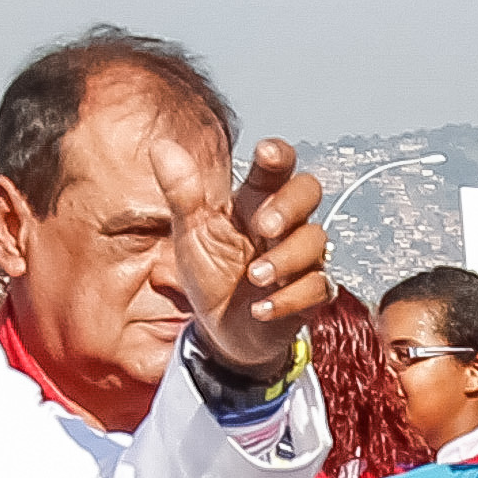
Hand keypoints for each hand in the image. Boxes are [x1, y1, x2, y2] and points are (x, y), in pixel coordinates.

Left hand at [157, 135, 331, 377]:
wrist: (223, 331)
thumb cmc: (213, 273)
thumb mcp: (191, 234)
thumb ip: (182, 192)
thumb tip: (161, 147)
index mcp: (255, 202)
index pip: (276, 167)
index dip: (278, 155)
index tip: (266, 152)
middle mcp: (284, 225)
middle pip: (309, 192)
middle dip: (289, 206)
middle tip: (264, 226)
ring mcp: (301, 258)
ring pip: (316, 241)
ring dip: (286, 258)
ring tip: (254, 277)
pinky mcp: (309, 294)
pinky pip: (316, 288)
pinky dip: (288, 299)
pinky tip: (259, 309)